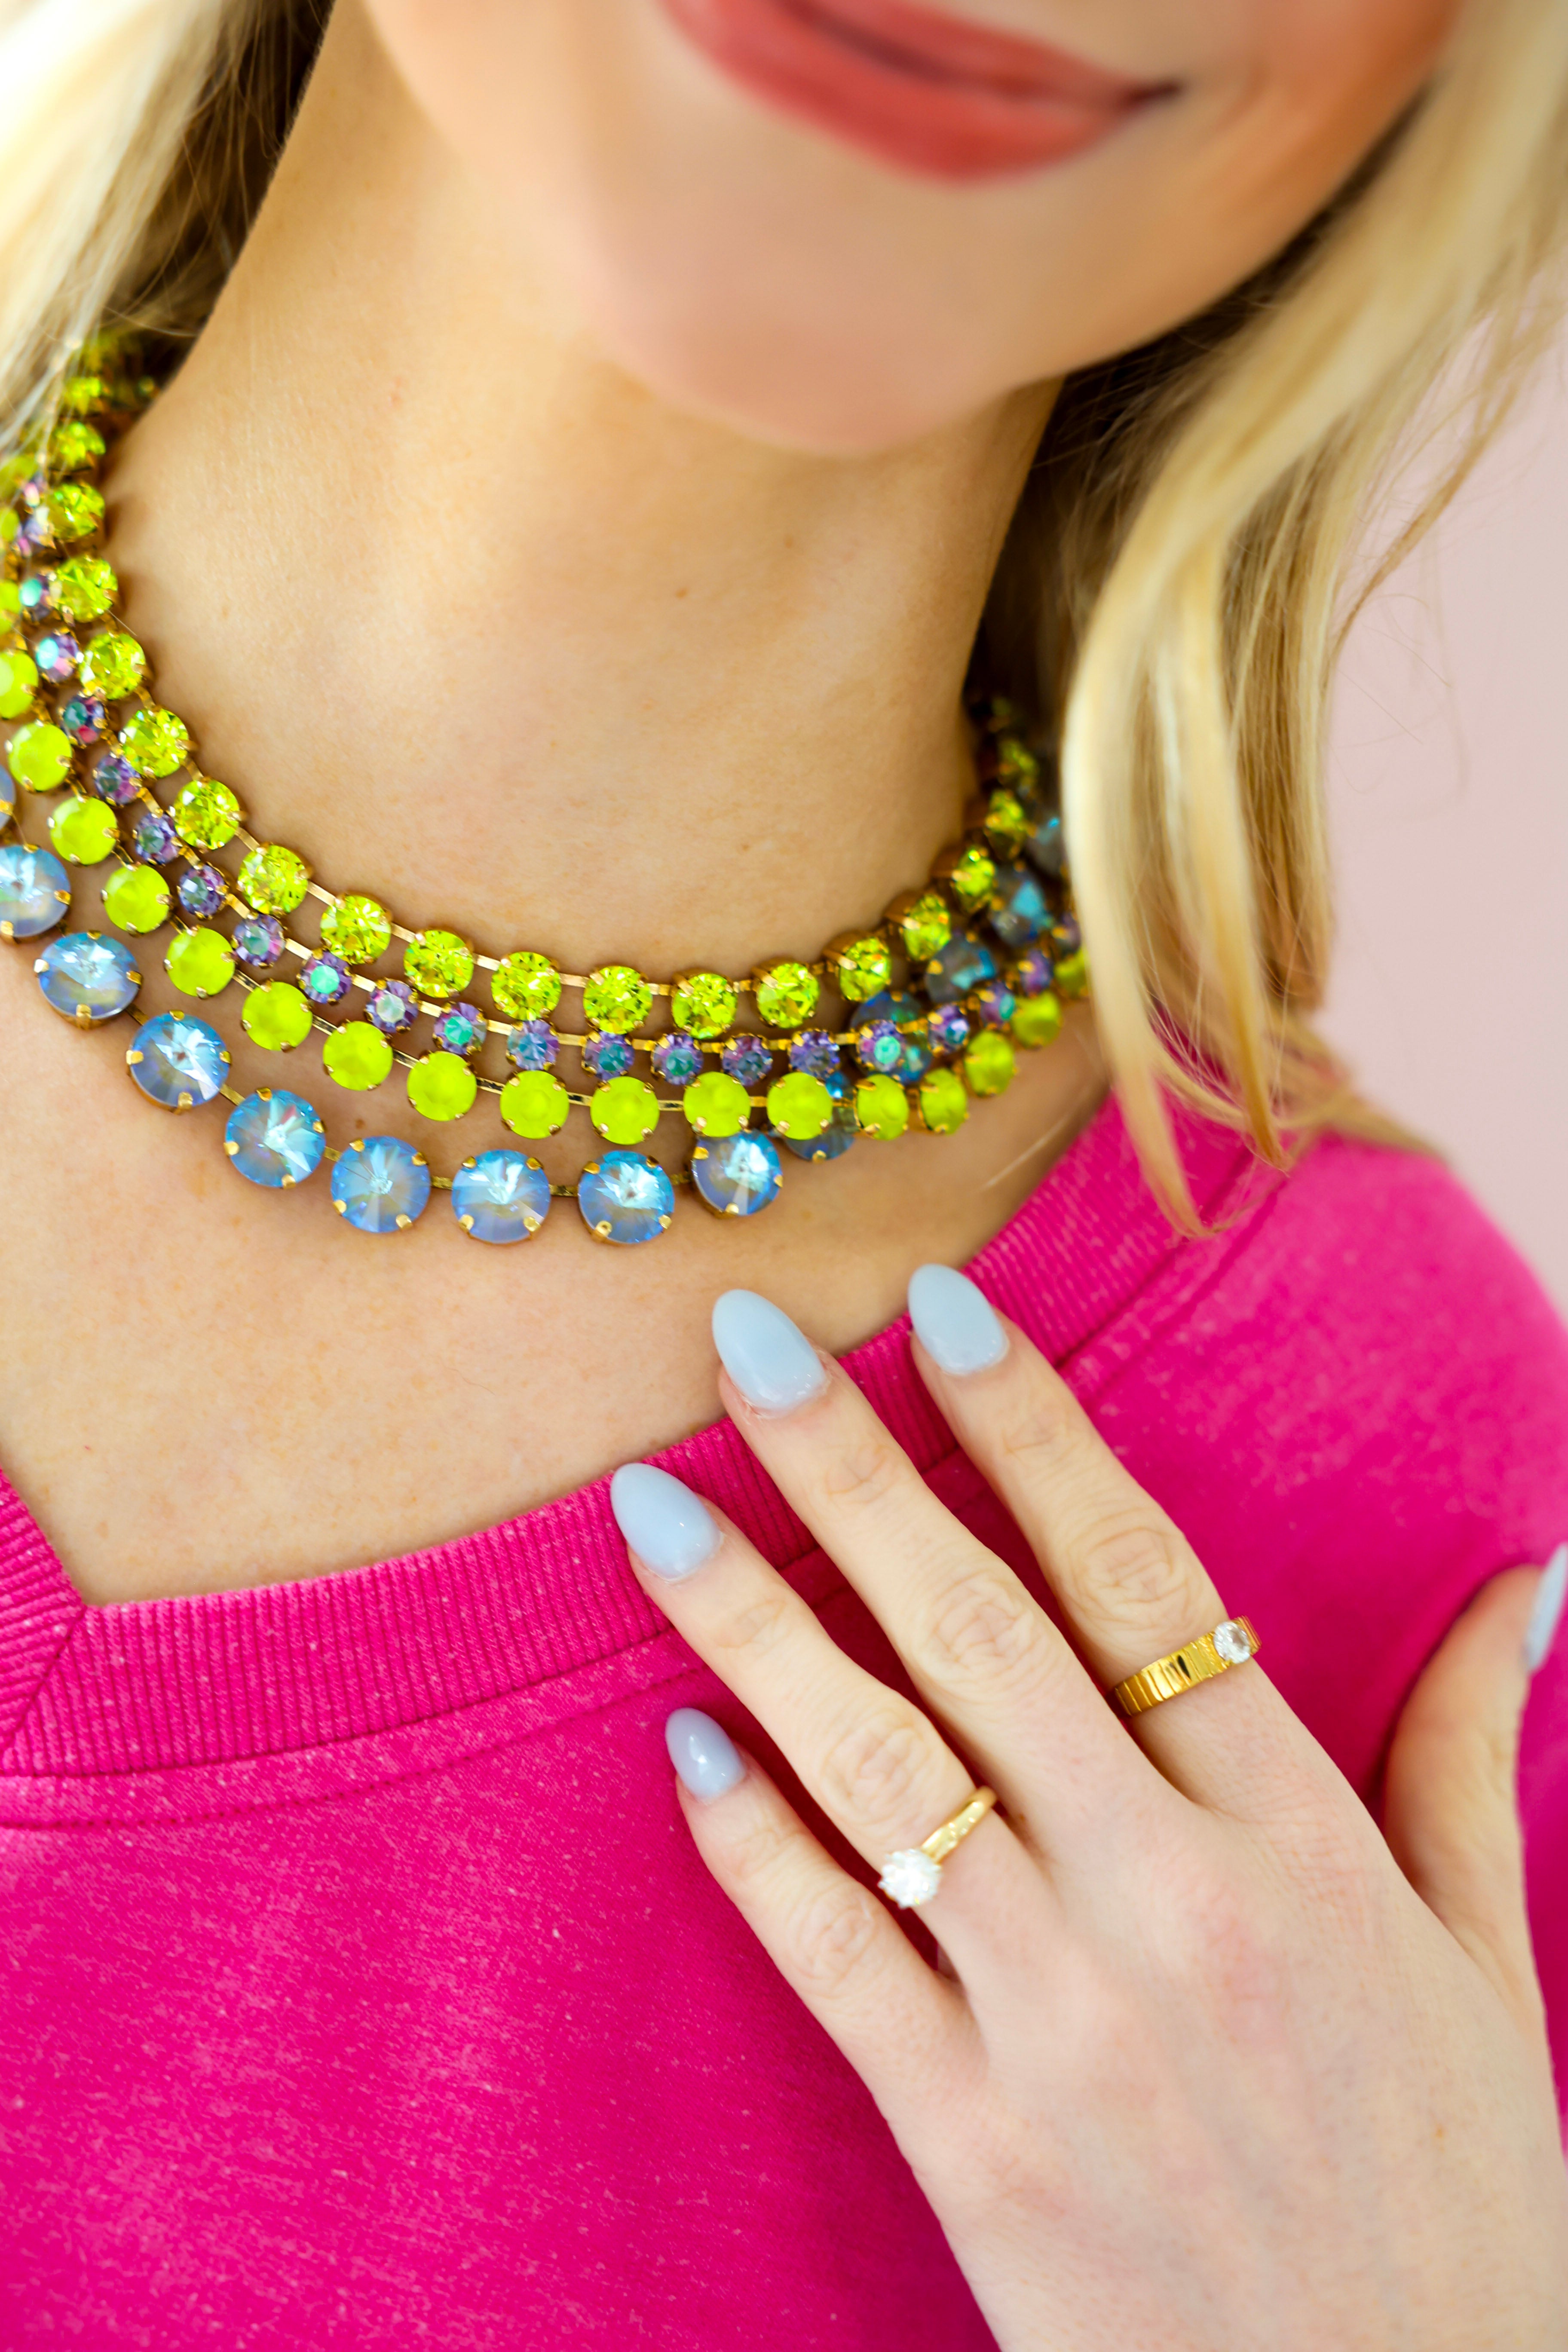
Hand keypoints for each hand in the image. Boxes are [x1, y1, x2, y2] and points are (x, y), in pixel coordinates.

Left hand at [609, 1273, 1567, 2351]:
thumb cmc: (1454, 2193)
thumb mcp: (1485, 1962)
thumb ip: (1465, 1755)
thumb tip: (1534, 1579)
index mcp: (1305, 1849)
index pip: (1142, 1579)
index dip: (1033, 1431)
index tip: (940, 1312)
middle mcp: (1177, 1911)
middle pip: (980, 1634)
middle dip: (849, 1468)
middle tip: (739, 1341)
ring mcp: (1064, 2033)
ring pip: (881, 1773)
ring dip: (754, 1626)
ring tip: (649, 1511)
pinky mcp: (975, 2151)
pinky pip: (837, 1960)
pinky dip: (753, 1844)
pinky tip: (685, 1741)